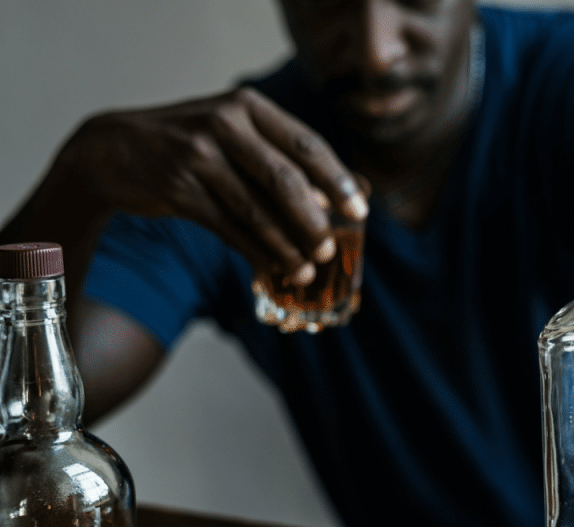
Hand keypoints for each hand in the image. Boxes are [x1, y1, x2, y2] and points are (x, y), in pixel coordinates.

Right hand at [60, 87, 367, 284]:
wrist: (111, 150)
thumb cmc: (189, 144)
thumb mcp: (233, 134)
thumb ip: (280, 159)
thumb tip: (334, 202)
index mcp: (248, 106)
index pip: (306, 144)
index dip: (337, 181)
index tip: (359, 212)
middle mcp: (224, 124)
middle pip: (284, 179)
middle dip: (313, 220)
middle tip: (329, 249)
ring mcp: (198, 156)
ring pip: (256, 210)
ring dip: (286, 246)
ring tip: (306, 270)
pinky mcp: (178, 189)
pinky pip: (229, 228)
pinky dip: (255, 252)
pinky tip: (273, 269)